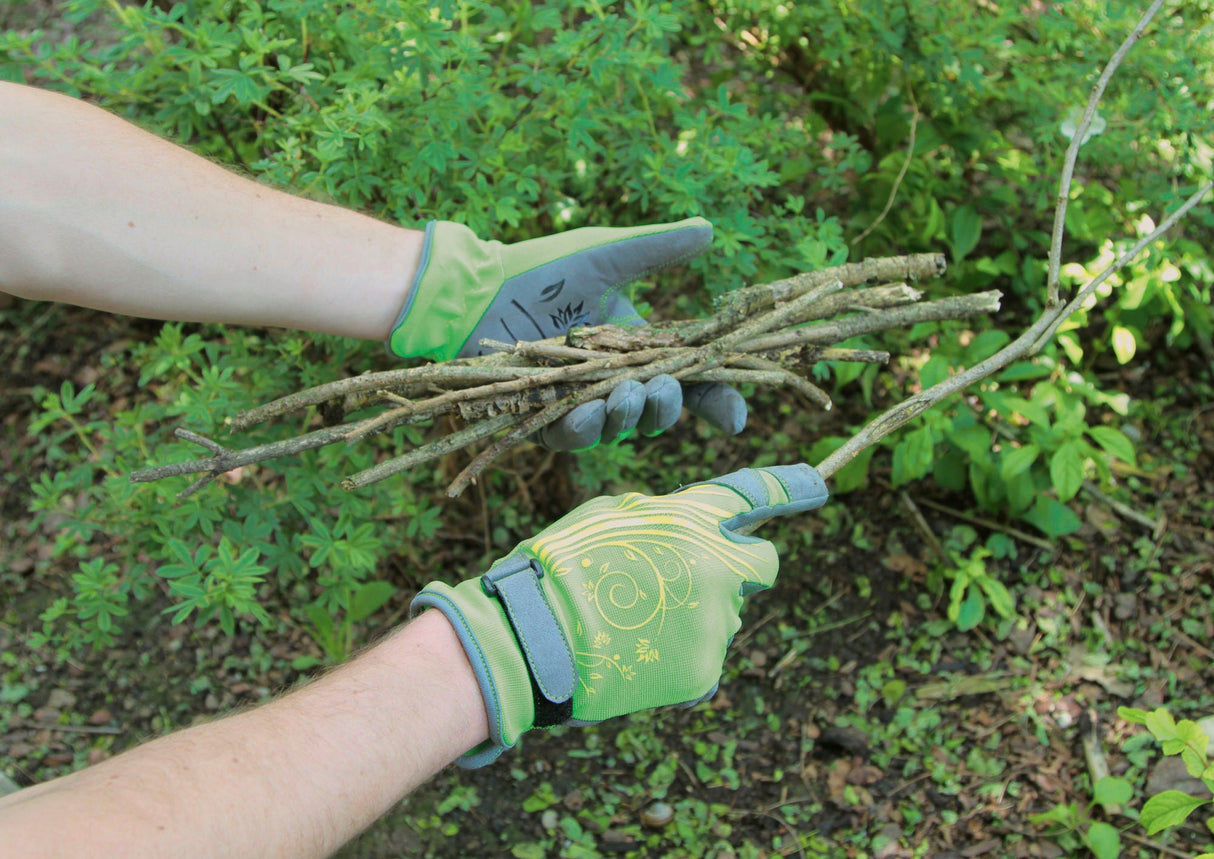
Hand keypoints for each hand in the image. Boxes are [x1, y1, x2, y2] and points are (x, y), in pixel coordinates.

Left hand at [386, 218, 746, 448]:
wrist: (475, 288)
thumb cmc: (540, 270)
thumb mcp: (606, 256)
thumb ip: (656, 249)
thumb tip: (709, 229)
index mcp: (637, 348)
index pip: (689, 383)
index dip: (716, 402)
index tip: (735, 419)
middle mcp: (612, 381)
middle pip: (657, 412)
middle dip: (666, 407)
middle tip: (660, 389)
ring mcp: (577, 402)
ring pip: (617, 429)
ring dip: (628, 417)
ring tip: (628, 396)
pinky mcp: (538, 418)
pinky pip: (568, 438)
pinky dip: (581, 429)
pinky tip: (588, 413)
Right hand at [411, 464, 828, 766]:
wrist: (534, 639)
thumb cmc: (561, 569)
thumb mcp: (610, 516)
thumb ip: (665, 518)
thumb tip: (691, 531)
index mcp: (689, 518)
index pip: (753, 494)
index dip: (790, 486)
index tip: (818, 486)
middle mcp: (716, 566)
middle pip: (762, 563)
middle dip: (741, 568)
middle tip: (697, 581)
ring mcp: (714, 621)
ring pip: (728, 615)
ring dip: (701, 615)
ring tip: (640, 623)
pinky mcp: (705, 669)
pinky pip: (707, 658)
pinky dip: (682, 657)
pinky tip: (641, 654)